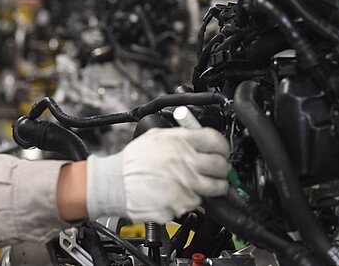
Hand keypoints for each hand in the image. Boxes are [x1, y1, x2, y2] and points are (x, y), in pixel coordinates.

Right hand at [87, 127, 229, 222]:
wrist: (115, 184)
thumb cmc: (131, 162)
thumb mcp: (155, 136)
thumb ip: (180, 135)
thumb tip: (198, 137)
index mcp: (180, 141)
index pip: (216, 140)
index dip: (223, 146)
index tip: (222, 151)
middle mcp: (185, 161)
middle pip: (221, 165)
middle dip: (222, 168)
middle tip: (218, 169)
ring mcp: (185, 183)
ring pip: (216, 187)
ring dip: (216, 186)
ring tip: (207, 184)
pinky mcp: (182, 202)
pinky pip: (199, 201)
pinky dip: (194, 199)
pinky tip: (183, 192)